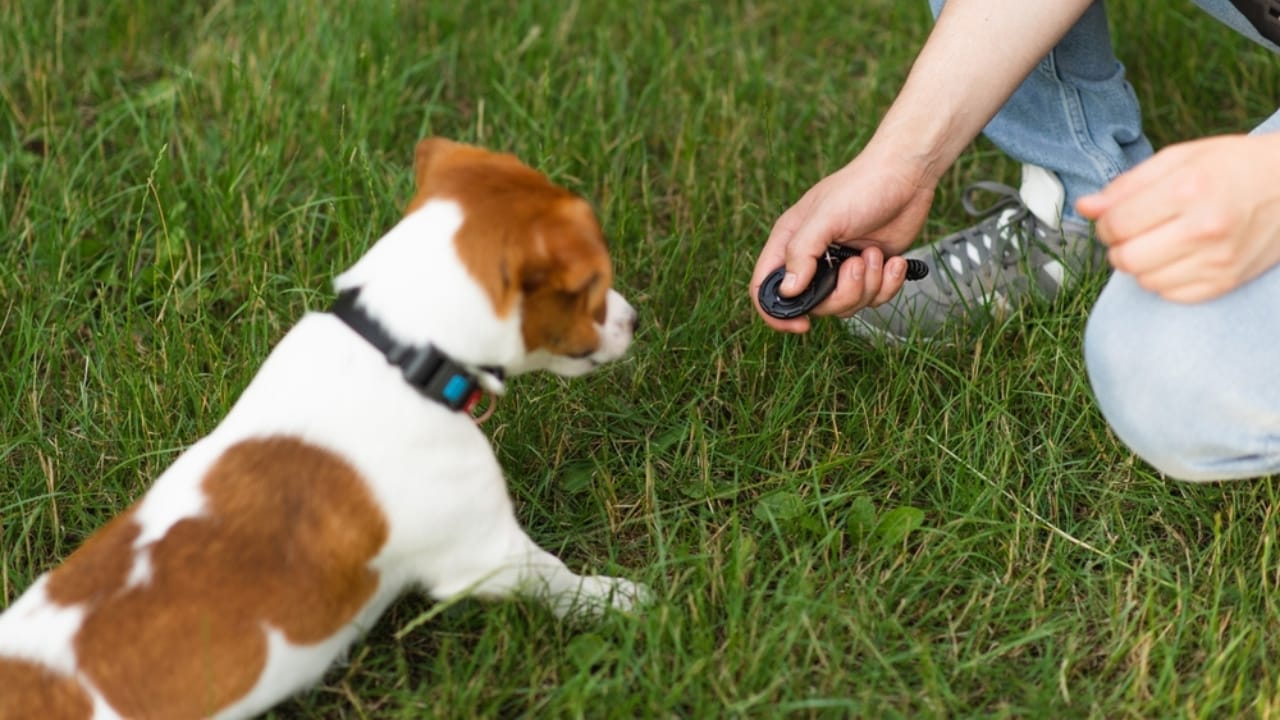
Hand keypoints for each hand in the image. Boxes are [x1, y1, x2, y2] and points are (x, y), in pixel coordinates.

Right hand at [750, 148, 935, 332]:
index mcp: (791, 242)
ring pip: (846, 305)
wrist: (907, 176)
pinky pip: (874, 298)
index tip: (801, 324)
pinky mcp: (870, 270)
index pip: (766, 287)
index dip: (777, 313)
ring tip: (874, 254)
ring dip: (868, 285)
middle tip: (856, 264)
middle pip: (814, 305)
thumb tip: (788, 290)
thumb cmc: (862, 186)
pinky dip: (888, 284)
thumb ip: (802, 252)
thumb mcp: (826, 216)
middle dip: (842, 293)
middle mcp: (813, 258)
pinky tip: (893, 260)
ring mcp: (842, 267)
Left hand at [1077, 133, 1279, 302]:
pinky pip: (1170, 294)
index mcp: (1189, 189)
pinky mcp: (1226, 282)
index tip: (1113, 217)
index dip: (1105, 223)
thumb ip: (1127, 185)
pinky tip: (1177, 257)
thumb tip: (1085, 207)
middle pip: (1126, 258)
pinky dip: (1163, 279)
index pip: (1116, 224)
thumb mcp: (1179, 159)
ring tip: (1158, 241)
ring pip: (1144, 280)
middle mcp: (1204, 228)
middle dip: (1117, 246)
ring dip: (1139, 264)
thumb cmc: (1234, 166)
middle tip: (1131, 233)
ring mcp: (1218, 260)